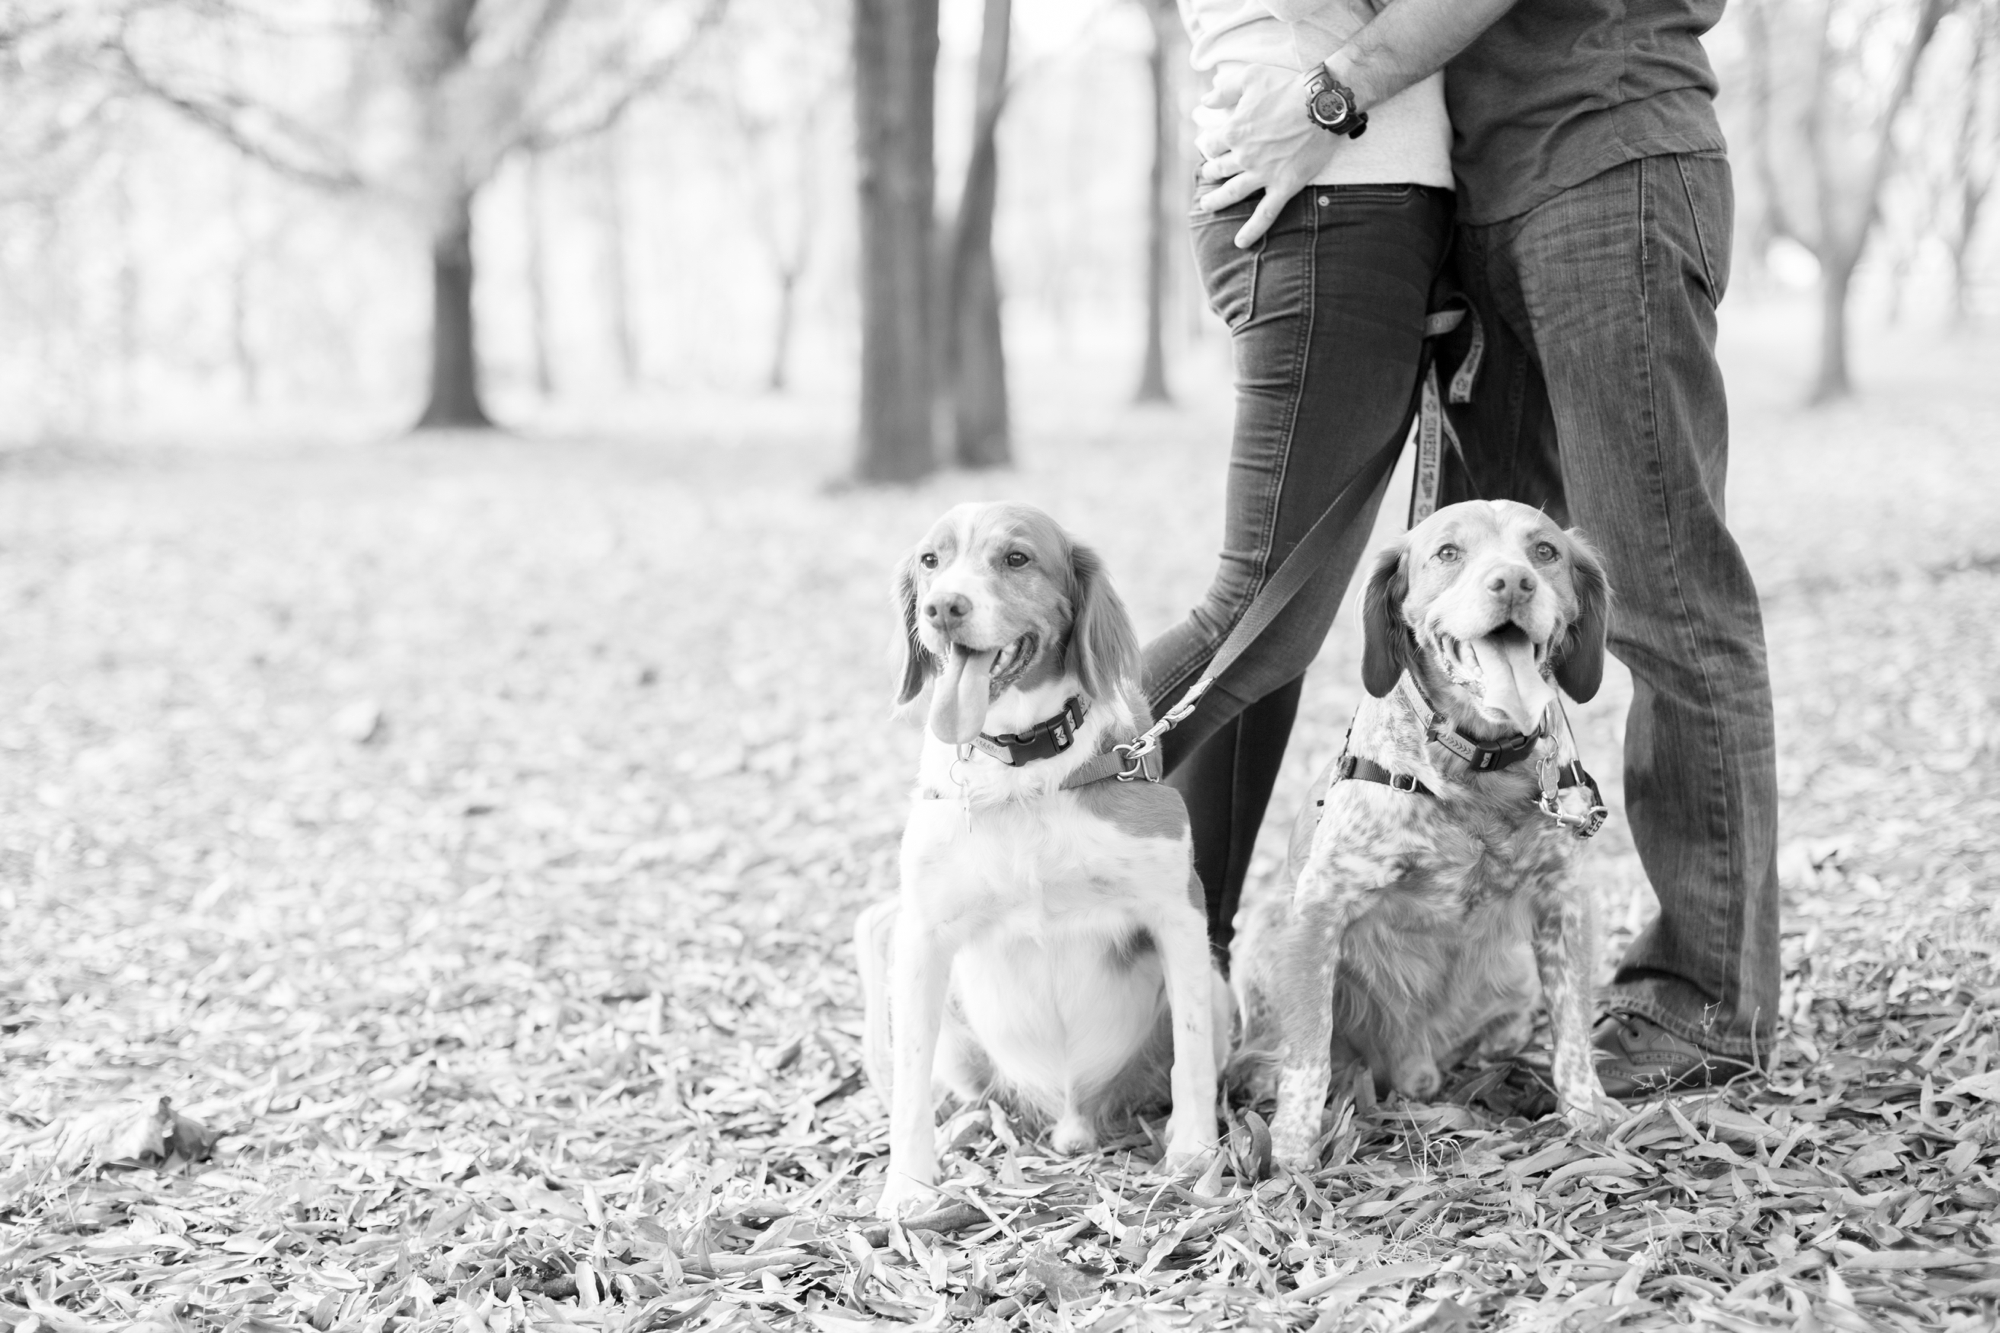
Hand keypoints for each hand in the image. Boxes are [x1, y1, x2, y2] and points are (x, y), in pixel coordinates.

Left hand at [1194, 63, 1340, 248]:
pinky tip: (1240, 243)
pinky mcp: (1284, 186)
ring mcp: (1263, 174)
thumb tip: (1204, 100)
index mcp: (1233, 131)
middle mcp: (1244, 156)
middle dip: (1211, 172)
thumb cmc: (1289, 86)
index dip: (1209, 144)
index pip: (1211, 144)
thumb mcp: (1251, 77)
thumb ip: (1224, 90)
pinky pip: (1265, 214)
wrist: (1323, 104)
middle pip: (1218, 169)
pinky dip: (1251, 231)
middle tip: (1210, 175)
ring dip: (1216, 201)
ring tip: (1206, 207)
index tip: (1210, 146)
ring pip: (1233, 193)